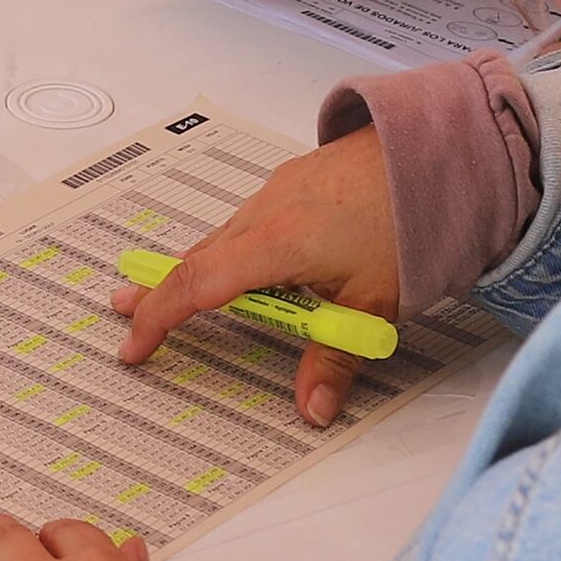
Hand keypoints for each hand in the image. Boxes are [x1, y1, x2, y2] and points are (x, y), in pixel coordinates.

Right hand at [113, 126, 404, 429]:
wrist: (437, 151)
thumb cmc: (410, 217)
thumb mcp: (374, 304)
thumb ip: (335, 359)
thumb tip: (313, 409)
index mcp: (276, 243)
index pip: (196, 286)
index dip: (158, 319)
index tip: (134, 345)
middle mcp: (266, 211)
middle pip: (198, 259)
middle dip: (159, 291)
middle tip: (124, 310)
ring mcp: (279, 192)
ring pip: (223, 239)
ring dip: (197, 269)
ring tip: (174, 295)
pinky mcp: (295, 182)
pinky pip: (247, 222)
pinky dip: (230, 250)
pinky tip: (244, 265)